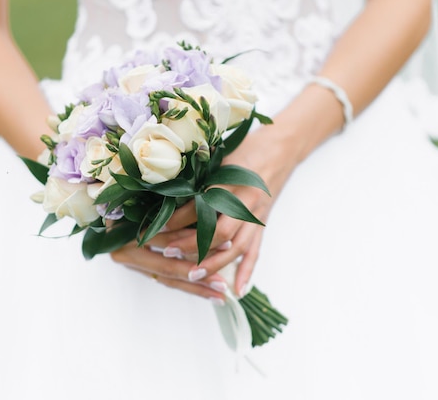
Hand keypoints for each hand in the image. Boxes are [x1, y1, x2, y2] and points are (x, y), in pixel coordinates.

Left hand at [111, 119, 299, 299]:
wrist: (280, 147)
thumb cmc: (243, 149)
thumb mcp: (217, 157)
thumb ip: (196, 175)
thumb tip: (163, 193)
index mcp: (229, 182)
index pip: (200, 206)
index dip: (178, 219)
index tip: (157, 226)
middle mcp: (244, 202)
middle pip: (218, 231)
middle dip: (192, 245)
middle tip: (168, 253)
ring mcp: (255, 215)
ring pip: (236, 247)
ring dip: (214, 263)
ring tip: (193, 275)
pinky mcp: (262, 224)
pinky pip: (255, 251)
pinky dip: (247, 271)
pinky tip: (238, 290)